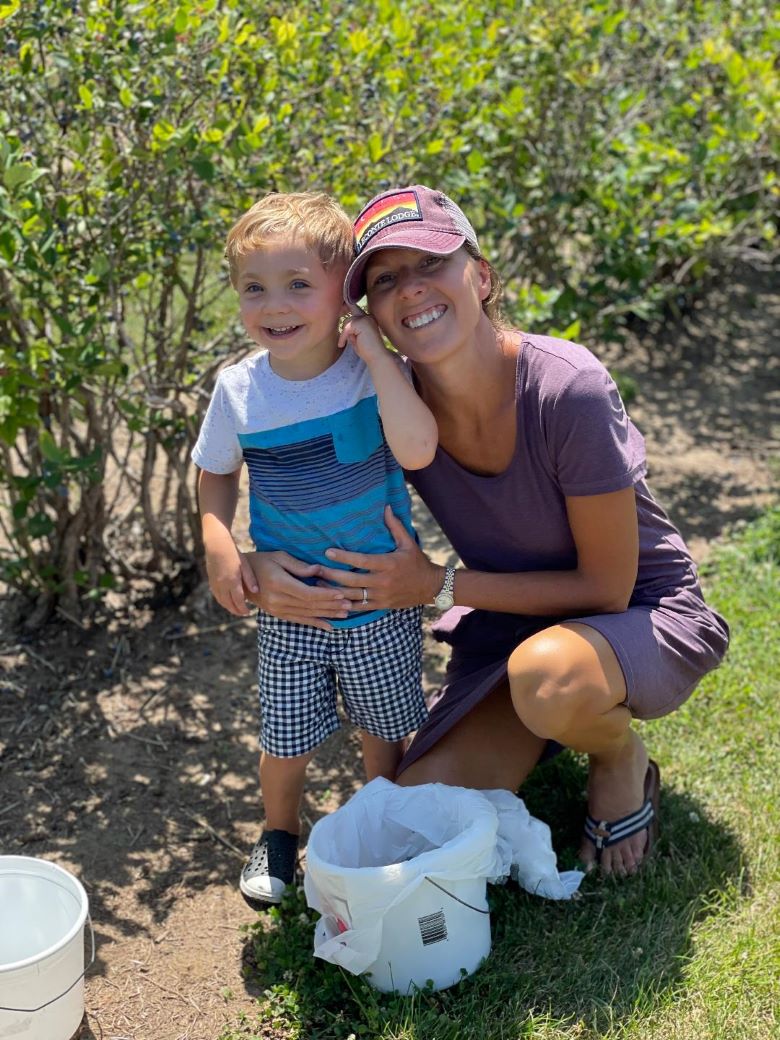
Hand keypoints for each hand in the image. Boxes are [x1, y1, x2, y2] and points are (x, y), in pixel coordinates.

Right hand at [204, 536, 258, 616]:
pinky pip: (216, 596)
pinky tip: (228, 601)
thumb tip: (256, 592)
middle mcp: (222, 584)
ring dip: (228, 607)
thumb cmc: (233, 553)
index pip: (238, 601)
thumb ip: (250, 579)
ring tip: (236, 609)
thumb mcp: (244, 565)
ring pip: (221, 601)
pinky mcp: (210, 581)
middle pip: (229, 604)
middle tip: (243, 613)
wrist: (216, 544)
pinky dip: (222, 601)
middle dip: (236, 611)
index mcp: (232, 581)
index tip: (248, 612)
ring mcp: (214, 583)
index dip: (243, 609)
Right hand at [242, 551, 351, 630]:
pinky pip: (299, 620)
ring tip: (344, 614)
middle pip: (310, 605)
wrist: (239, 578)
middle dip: (331, 606)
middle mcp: (278, 600)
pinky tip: (329, 626)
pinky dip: (315, 623)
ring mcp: (277, 609)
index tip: (341, 594)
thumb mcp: (279, 557)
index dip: (326, 595)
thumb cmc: (262, 561)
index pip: (307, 593)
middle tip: (350, 605)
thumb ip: (299, 566)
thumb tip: (318, 571)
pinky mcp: (277, 614)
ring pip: (307, 614)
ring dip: (327, 615)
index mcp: (279, 584)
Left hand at [318, 507, 440, 610]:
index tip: (328, 552)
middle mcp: (383, 581)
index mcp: (388, 564)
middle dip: (331, 575)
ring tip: (317, 584)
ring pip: (352, 596)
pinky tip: (332, 601)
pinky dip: (344, 605)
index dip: (344, 557)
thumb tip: (386, 507)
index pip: (362, 561)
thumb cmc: (417, 562)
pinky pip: (359, 607)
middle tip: (315, 569)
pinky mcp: (381, 605)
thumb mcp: (408, 542)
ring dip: (333, 591)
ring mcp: (381, 596)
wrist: (431, 587)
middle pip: (352, 581)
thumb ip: (395, 526)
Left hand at [338, 310, 388, 365]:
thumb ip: (351, 329)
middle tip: (343, 341)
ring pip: (347, 321)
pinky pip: (346, 328)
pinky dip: (342, 337)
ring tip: (345, 344)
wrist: (377, 357)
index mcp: (369, 319)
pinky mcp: (362, 323)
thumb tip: (343, 321)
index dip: (348, 311)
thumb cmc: (367, 350)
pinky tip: (342, 345)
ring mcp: (366, 319)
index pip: (355, 309)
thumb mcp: (356, 337)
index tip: (340, 316)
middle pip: (350, 317)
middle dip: (346, 329)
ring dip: (344, 334)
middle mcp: (368, 317)